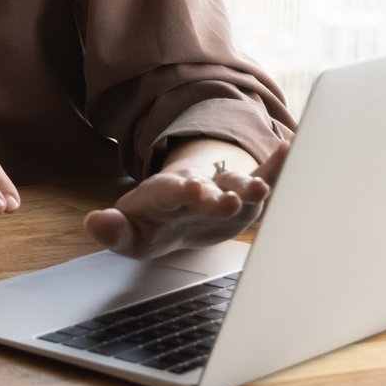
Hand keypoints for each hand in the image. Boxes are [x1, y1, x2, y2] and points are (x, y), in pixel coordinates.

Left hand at [84, 140, 289, 259]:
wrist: (176, 211)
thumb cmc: (152, 223)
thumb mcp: (130, 234)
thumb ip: (113, 230)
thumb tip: (94, 223)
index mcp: (166, 195)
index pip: (173, 191)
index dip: (183, 190)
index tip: (194, 191)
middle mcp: (197, 187)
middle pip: (209, 189)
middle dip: (219, 195)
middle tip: (230, 198)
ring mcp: (221, 189)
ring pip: (238, 184)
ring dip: (252, 185)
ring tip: (264, 188)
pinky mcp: (242, 193)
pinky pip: (264, 177)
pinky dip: (278, 167)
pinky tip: (291, 151)